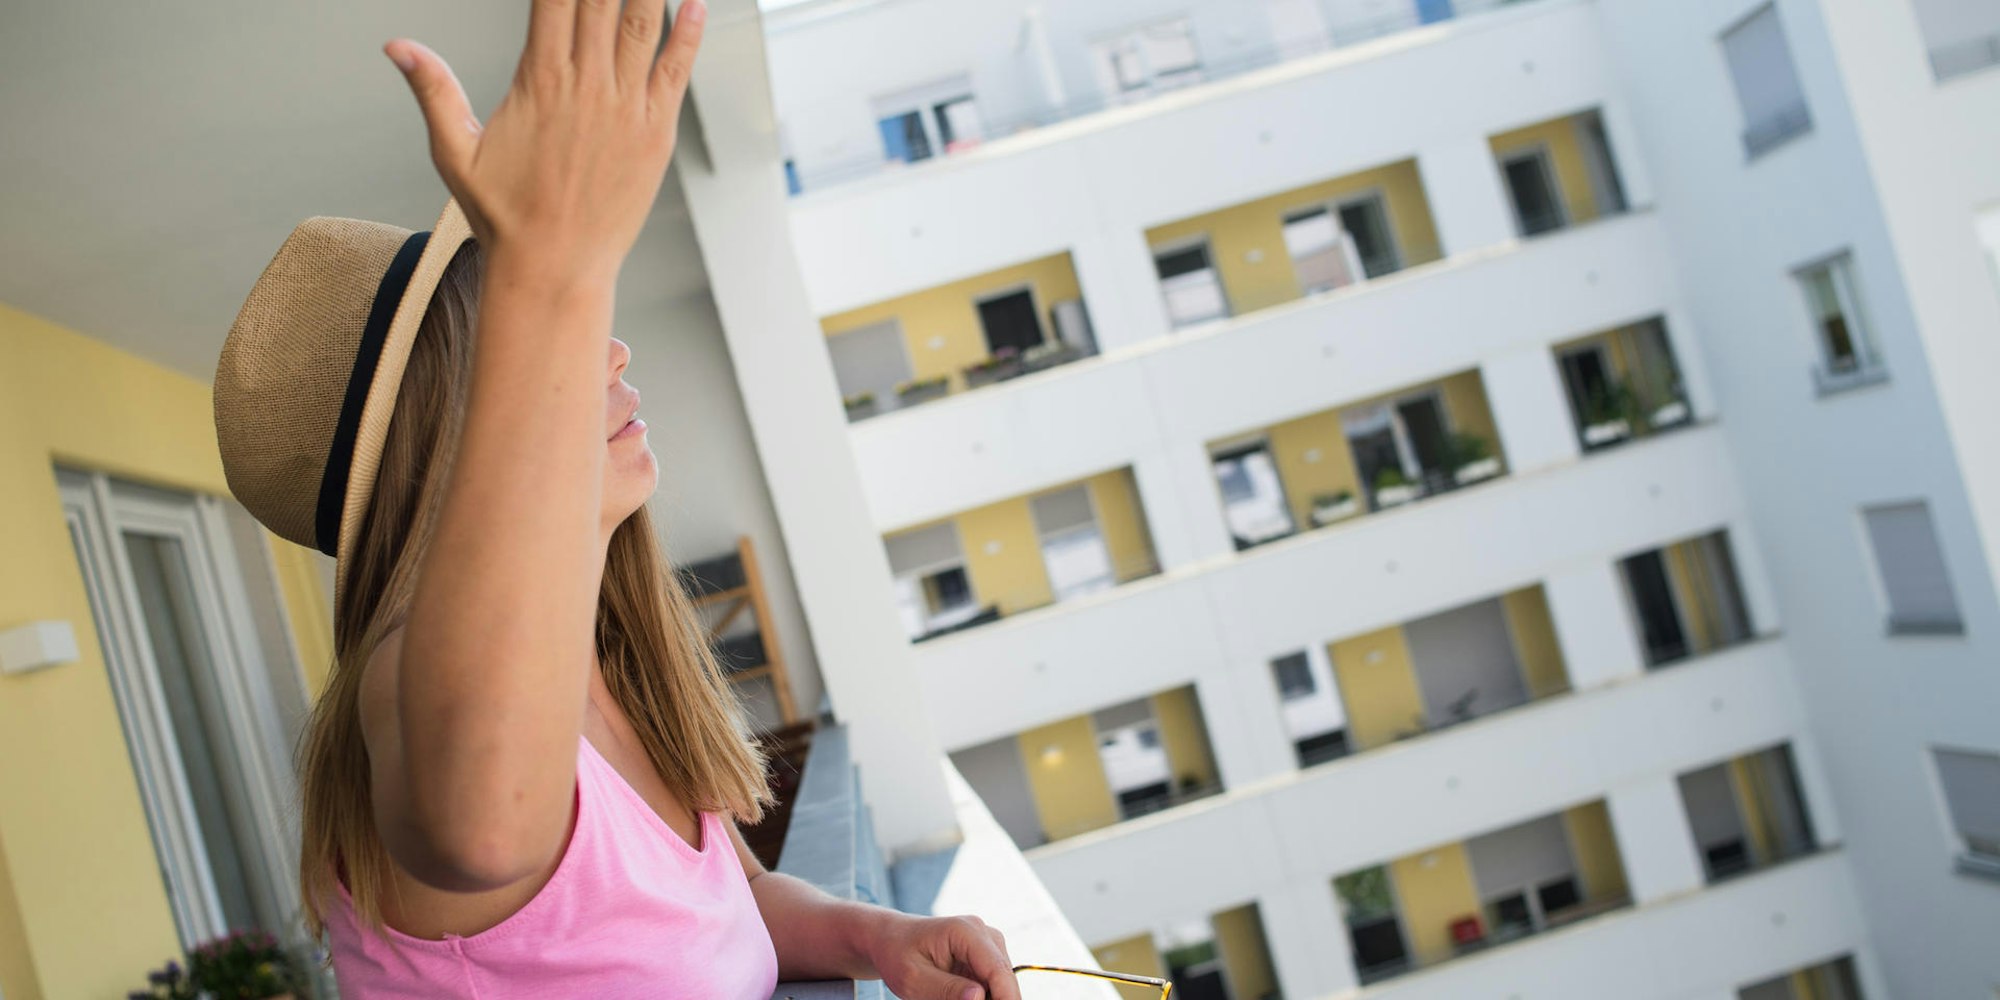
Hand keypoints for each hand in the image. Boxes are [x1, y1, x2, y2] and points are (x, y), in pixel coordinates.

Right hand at [383, 0, 706, 280]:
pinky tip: (695, 3)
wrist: (556, 267)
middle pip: (600, 1)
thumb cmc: (504, 214)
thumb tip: (395, 45)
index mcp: (539, 80)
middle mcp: (587, 85)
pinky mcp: (655, 132)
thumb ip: (433, 90)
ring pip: (643, 25)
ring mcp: (626, 107)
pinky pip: (676, 71)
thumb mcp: (455, 151)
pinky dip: (689, 34)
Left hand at [865, 913, 1021, 999]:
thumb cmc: (897, 955)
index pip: (998, 970)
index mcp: (965, 931)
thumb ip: (946, 989)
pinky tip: (954, 996)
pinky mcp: (987, 958)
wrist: (891, 940)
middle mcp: (984, 934)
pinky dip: (979, 997)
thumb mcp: (913, 978)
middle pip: (1004, 980)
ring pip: (1000, 986)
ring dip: (985, 999)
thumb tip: (979, 997)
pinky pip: (992, 986)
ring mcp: (988, 945)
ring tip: (942, 996)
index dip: (1005, 999)